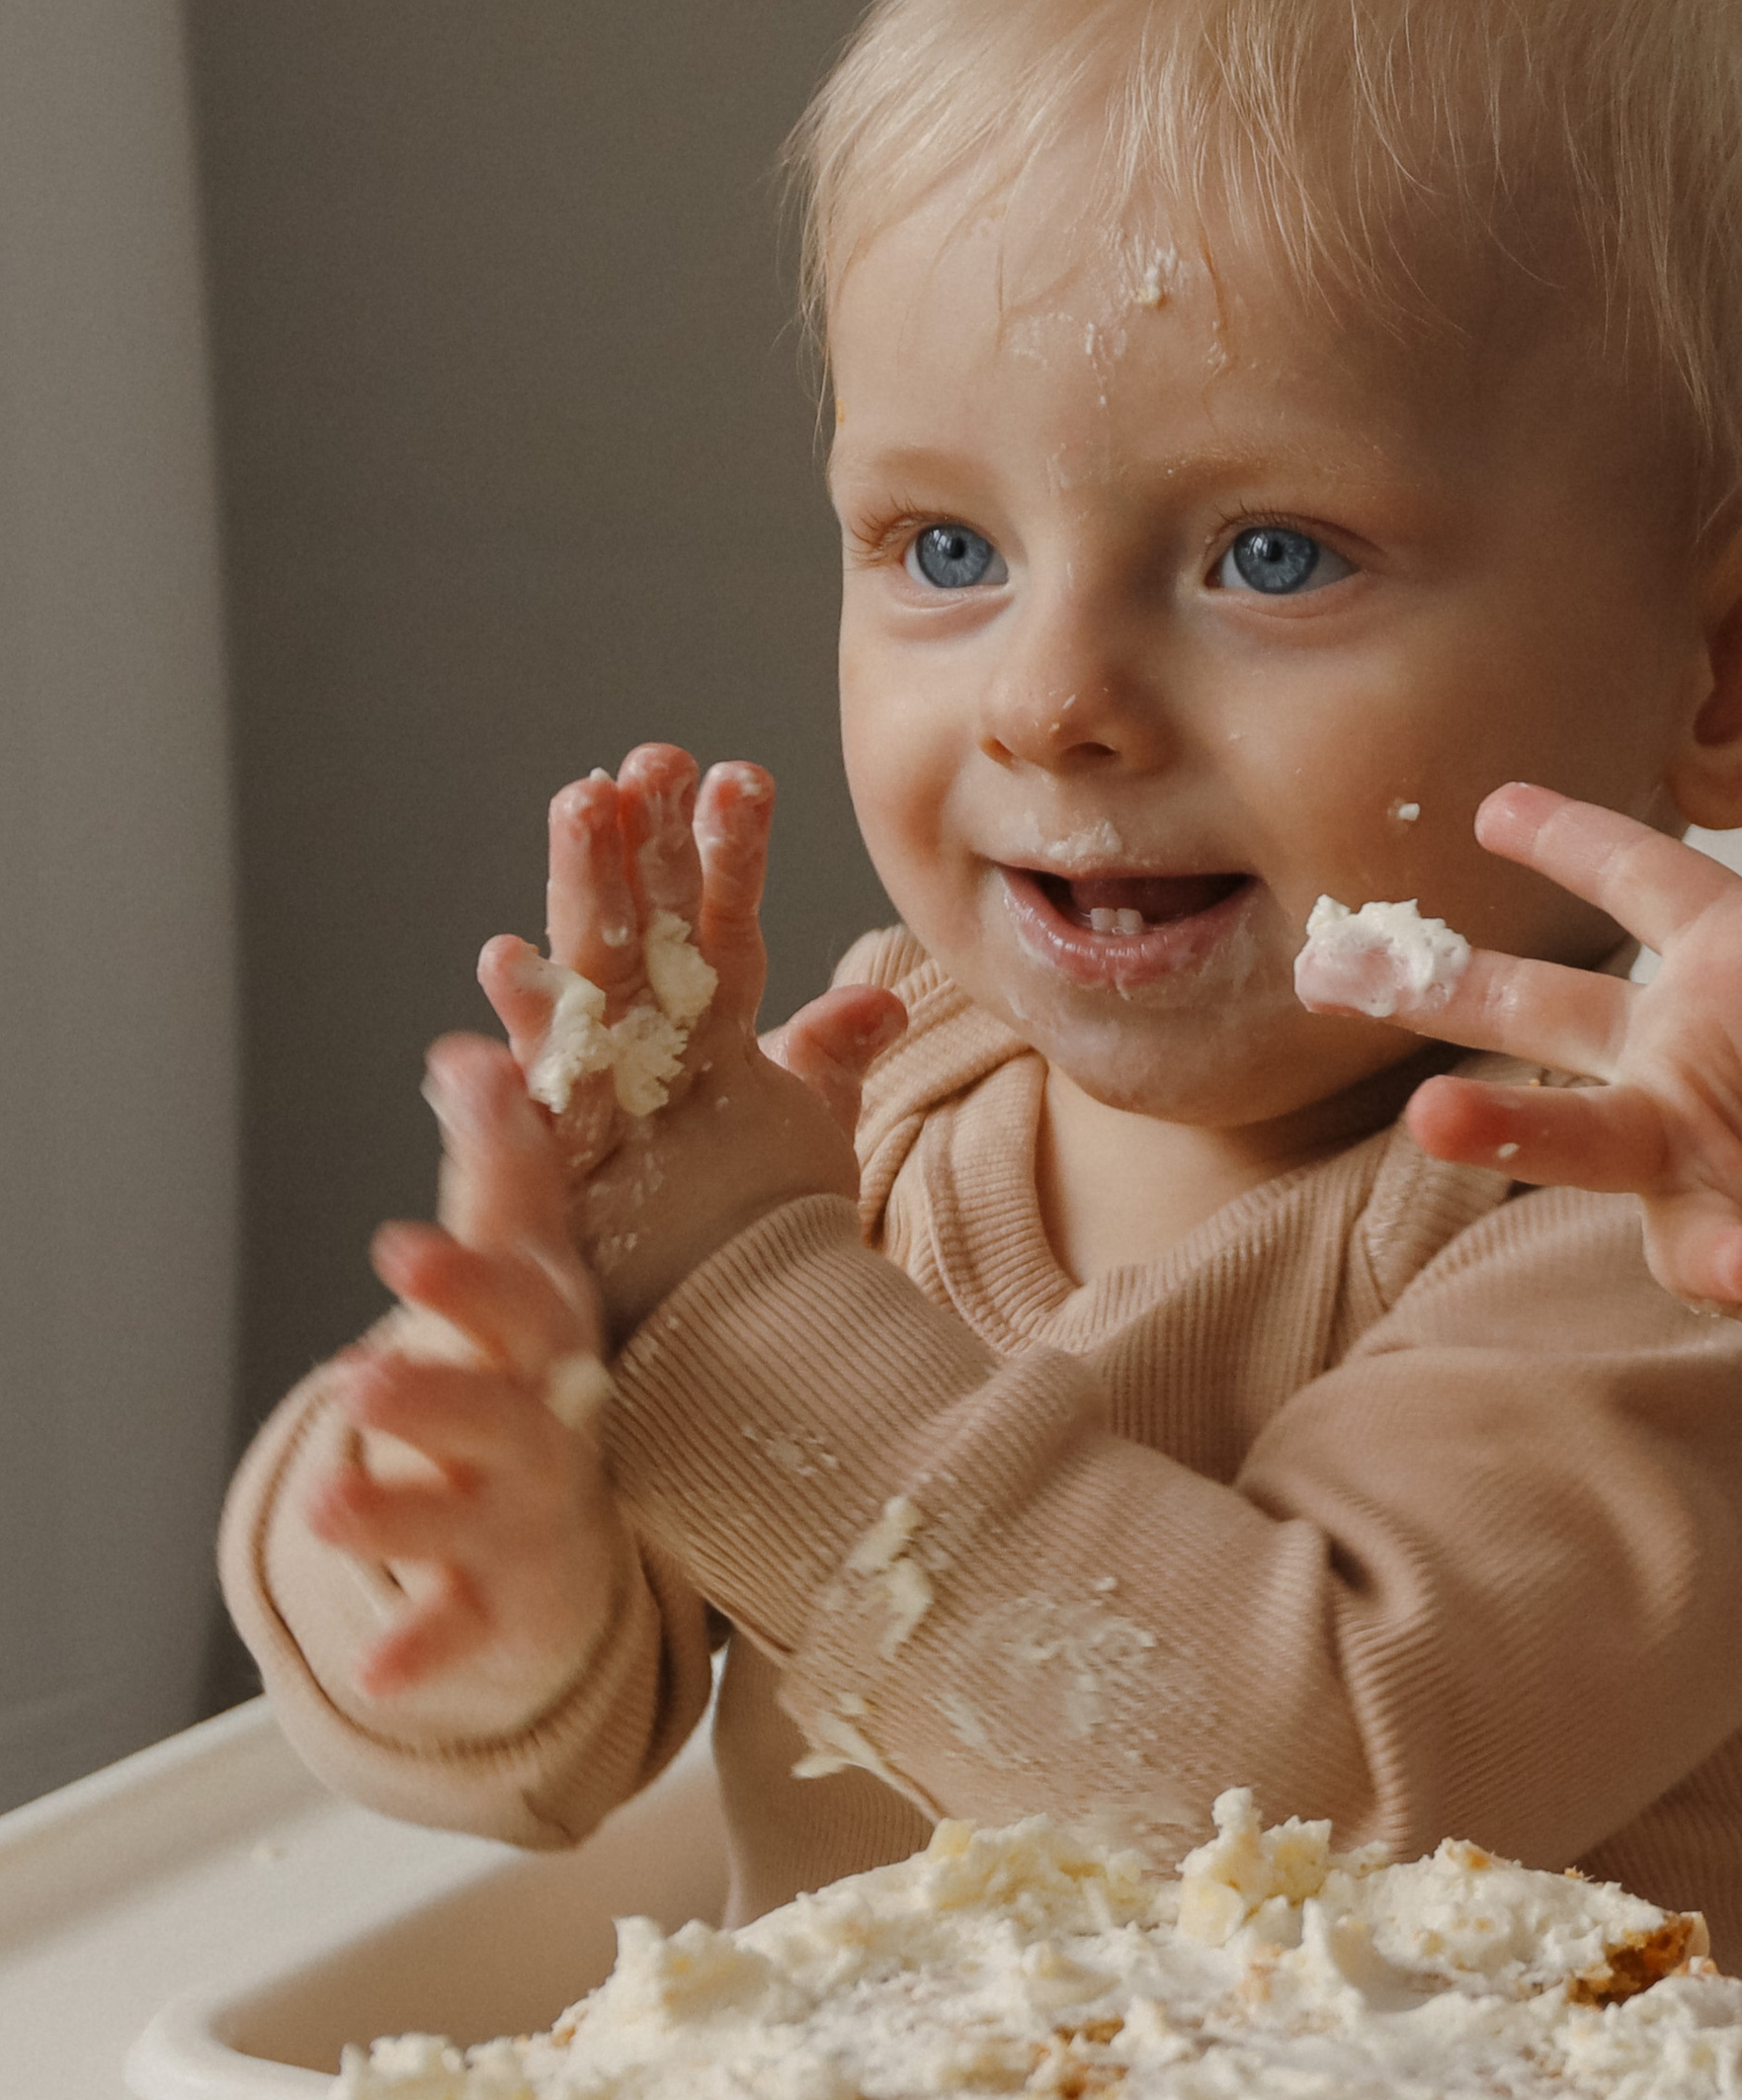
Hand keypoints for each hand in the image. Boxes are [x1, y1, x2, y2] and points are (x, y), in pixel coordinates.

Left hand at [297, 1038, 619, 1717]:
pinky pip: (460, 1632)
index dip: (465, 1277)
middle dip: (438, 1392)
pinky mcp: (502, 1608)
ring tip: (329, 1505)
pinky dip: (422, 1652)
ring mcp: (531, 1522)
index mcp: (551, 1344)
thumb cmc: (547, 1380)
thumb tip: (470, 1046)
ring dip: (406, 1513)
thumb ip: (503, 1167)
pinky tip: (374, 1674)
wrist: (588, 1539)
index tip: (397, 1250)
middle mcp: (554, 1429)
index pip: (523, 1299)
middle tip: (361, 1374)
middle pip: (505, 1409)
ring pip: (475, 1517)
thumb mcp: (528, 1275)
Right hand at [478, 742, 903, 1340]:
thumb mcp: (800, 1133)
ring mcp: (592, 1095)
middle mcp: (638, 1047)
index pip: (723, 926)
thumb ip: (825, 1059)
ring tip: (585, 800)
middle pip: (645, 929)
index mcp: (702, 1031)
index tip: (740, 774)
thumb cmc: (748, 1231)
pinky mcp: (555, 1161)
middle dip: (644, 843)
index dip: (729, 854)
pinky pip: (536, 1090)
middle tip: (650, 758)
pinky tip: (504, 961)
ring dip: (583, 888)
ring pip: (586, 977)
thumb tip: (879, 1000)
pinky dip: (520, 1031)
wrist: (703, 1341)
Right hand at [1395, 752, 1741, 1395]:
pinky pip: (1691, 1242)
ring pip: (1571, 1130)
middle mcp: (1695, 1053)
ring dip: (1502, 1125)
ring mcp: (1692, 1154)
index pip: (1644, 878)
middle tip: (1344, 960)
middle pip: (1545, 1005)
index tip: (1490, 804)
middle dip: (1444, 983)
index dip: (1571, 837)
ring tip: (1433, 1122)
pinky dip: (1721, 1251)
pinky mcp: (1713, 1244)